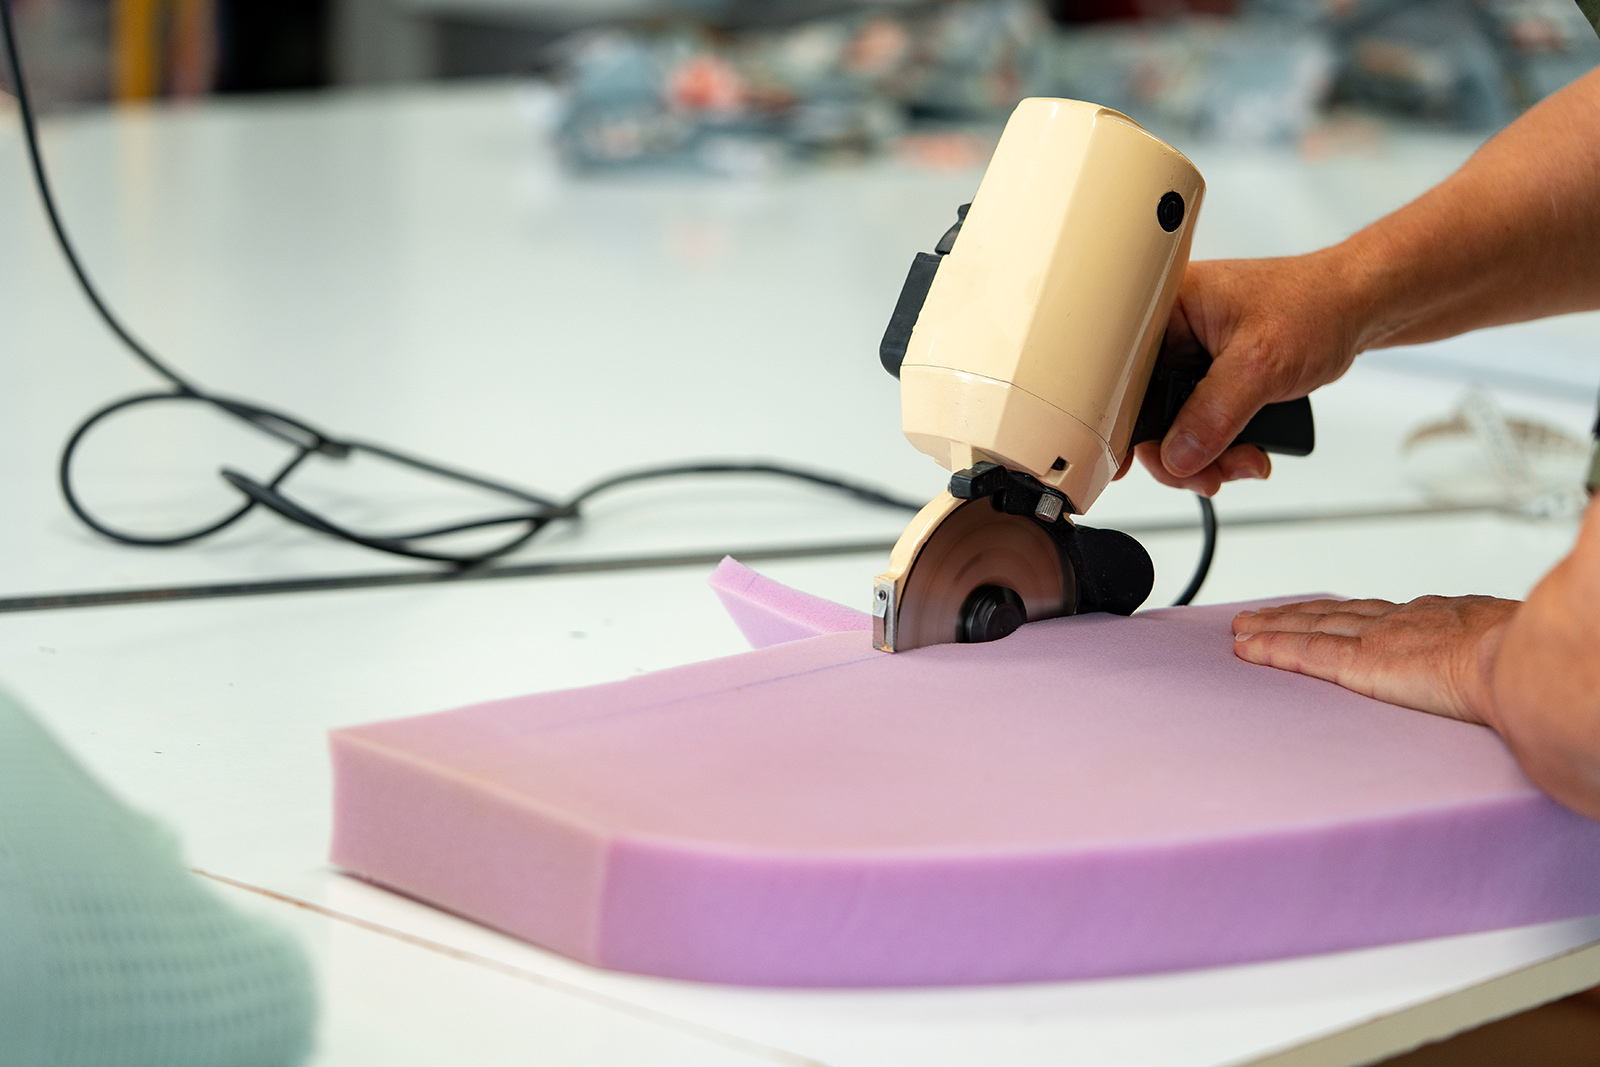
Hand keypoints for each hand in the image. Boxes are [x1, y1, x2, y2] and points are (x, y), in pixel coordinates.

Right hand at [1127, 254, 1367, 495]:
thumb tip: (1179, 455)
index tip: (1122, 465)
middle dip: (1179, 454)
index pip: (1124, 376)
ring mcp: (1192, 360)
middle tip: (1206, 475)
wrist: (1357, 307)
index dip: (1123, 424)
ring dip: (1207, 458)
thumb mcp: (1261, 362)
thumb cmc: (1316, 304)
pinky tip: (1249, 452)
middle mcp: (1171, 334)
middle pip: (1148, 412)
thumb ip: (1215, 414)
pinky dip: (1222, 449)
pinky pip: (1200, 426)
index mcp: (1166, 309)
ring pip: (1175, 428)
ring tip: (1244, 462)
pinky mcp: (1212, 380)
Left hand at [1229, 596, 1517, 725]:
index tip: (1323, 611)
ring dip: (1272, 629)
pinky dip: (1273, 650)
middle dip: (1295, 615)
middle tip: (1261, 615)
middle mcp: (1400, 622)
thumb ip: (1491, 659)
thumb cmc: (1527, 663)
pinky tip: (1248, 650)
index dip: (1343, 612)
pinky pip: (1305, 655)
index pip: (1377, 614)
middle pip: (1333, 614)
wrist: (1522, 663)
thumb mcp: (1507, 648)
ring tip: (1243, 629)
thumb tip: (1509, 675)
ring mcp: (1377, 640)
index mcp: (1437, 619)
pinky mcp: (1360, 664)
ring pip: (1310, 628)